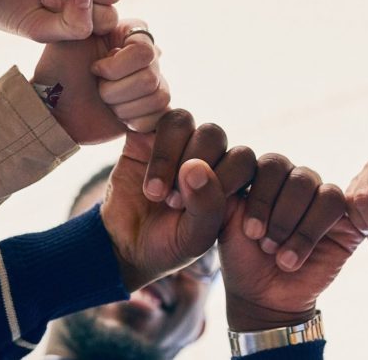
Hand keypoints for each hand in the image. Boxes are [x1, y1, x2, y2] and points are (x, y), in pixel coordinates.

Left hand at [32, 19, 169, 141]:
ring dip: (121, 105)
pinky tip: (118, 115)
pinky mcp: (154, 107)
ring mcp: (153, 80)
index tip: (93, 68)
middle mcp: (148, 54)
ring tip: (105, 100)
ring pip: (156, 95)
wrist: (54, 112)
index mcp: (131, 34)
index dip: (115, 66)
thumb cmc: (59, 72)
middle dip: (114, 89)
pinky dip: (134, 120)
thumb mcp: (66, 39)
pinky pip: (161, 113)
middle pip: (151, 75)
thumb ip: (77, 13)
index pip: (143, 49)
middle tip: (97, 86)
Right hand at [101, 110, 255, 290]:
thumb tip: (197, 167)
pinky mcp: (144, 134)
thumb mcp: (194, 238)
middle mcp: (204, 152)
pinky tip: (146, 177)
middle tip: (174, 204)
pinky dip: (153, 148)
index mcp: (227, 175)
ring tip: (156, 193)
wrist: (125, 248)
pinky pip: (152, 119)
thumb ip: (206, 207)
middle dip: (196, 168)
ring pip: (183, 120)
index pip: (242, 158)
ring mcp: (174, 141)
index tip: (204, 214)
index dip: (228, 178)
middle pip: (213, 134)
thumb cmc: (168, 244)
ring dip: (170, 157)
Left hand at [220, 154, 353, 330]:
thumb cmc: (240, 258)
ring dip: (288, 220)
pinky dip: (310, 230)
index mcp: (258, 172)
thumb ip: (208, 192)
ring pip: (307, 181)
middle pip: (281, 166)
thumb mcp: (218, 224)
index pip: (254, 158)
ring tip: (274, 253)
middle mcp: (288, 177)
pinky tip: (291, 258)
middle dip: (267, 206)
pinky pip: (333, 201)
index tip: (241, 229)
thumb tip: (193, 165)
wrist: (264, 299)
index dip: (250, 190)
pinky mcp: (341, 214)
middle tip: (257, 239)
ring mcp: (315, 193)